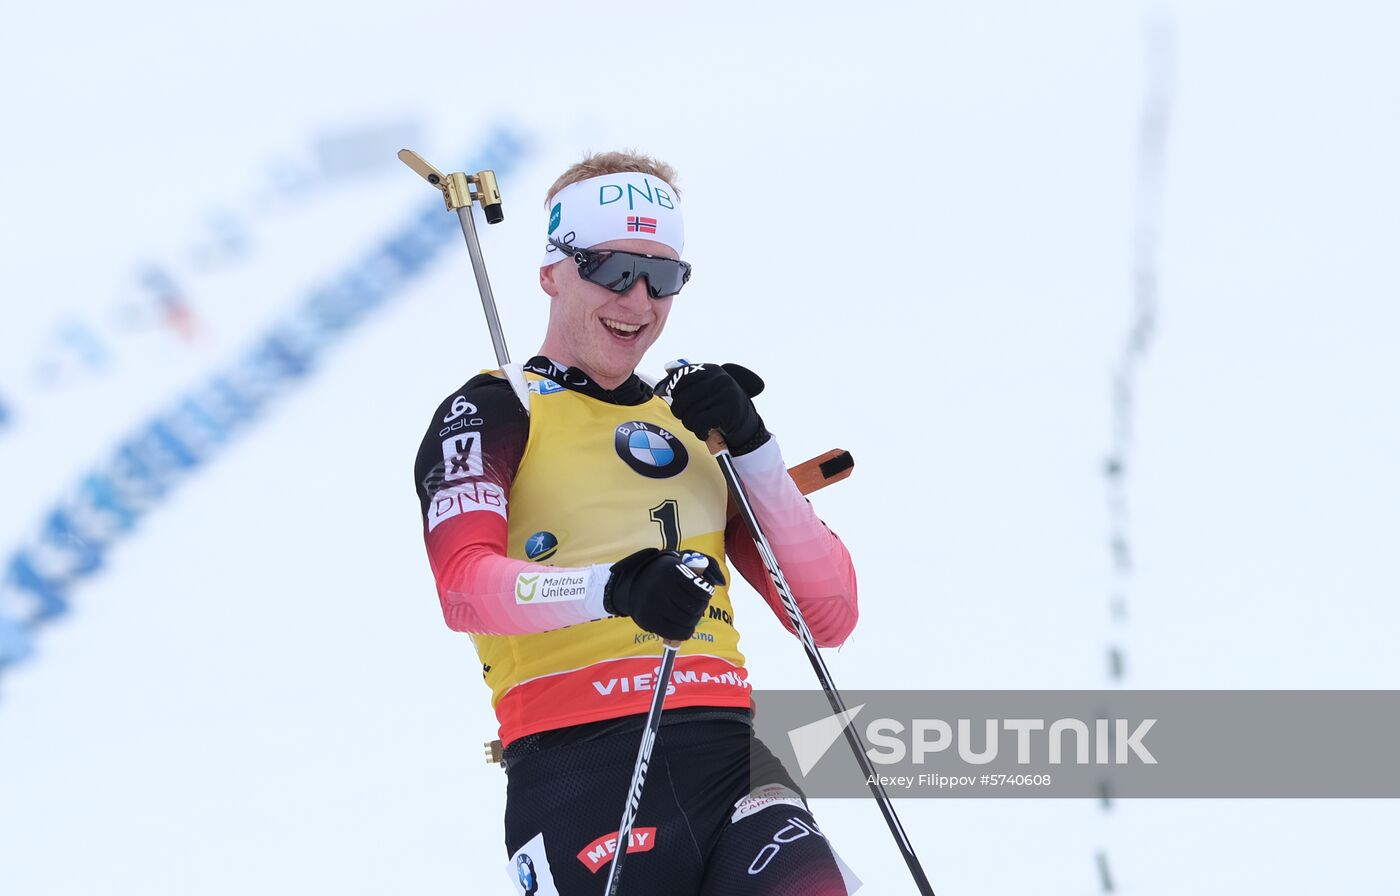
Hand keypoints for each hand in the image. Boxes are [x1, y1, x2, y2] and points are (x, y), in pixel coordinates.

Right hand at [604, 549, 725, 639]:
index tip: (701, 591)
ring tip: (688, 613)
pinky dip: (683, 632)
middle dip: (700, 607)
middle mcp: (660, 588)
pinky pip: (675, 634)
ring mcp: (653, 606)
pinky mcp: (648, 620)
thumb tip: (721, 583)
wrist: (636, 582)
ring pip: (687, 622)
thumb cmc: (668, 571)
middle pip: (696, 608)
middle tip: (694, 603)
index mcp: (671, 571)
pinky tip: (682, 625)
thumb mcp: (687, 559)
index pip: (701, 591)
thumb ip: (709, 565)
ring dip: (693, 620)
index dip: (706, 594)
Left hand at [661, 362, 769, 454]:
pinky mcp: (728, 411)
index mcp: (711, 370)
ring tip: (699, 426)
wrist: (745, 424)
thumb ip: (687, 377)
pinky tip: (705, 433)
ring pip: (690, 414)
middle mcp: (719, 379)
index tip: (678, 402)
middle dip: (680, 413)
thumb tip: (667, 368)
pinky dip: (699, 432)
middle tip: (688, 418)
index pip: (680, 377)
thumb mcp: (706, 387)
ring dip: (691, 425)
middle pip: (681, 399)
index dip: (673, 392)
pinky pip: (700, 423)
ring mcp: (725, 394)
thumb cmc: (719, 406)